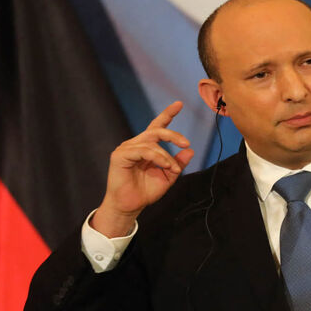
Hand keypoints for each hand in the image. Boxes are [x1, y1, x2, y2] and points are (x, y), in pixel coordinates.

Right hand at [92, 101, 194, 236]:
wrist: (130, 207)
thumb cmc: (145, 192)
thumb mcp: (168, 177)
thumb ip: (178, 164)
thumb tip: (190, 151)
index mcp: (146, 147)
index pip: (157, 126)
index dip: (167, 114)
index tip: (179, 104)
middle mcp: (136, 144)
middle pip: (156, 130)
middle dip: (173, 135)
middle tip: (185, 143)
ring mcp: (127, 148)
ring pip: (152, 143)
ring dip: (166, 156)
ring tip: (173, 169)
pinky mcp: (120, 155)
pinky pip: (143, 151)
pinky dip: (157, 157)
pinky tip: (165, 166)